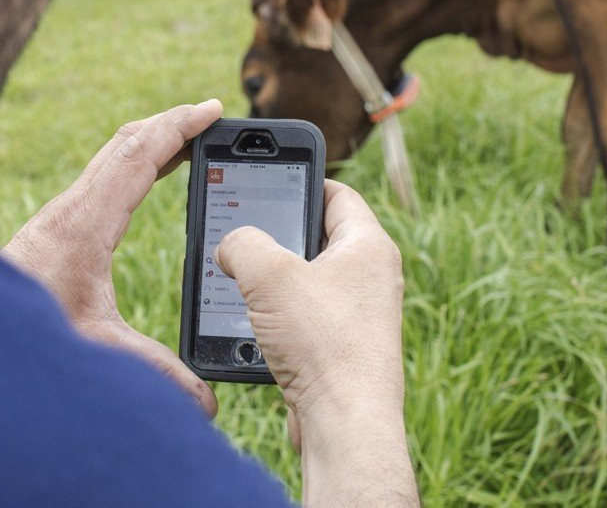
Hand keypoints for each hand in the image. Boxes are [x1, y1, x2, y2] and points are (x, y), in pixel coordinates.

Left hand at [2, 101, 222, 416]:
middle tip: (211, 116)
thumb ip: (156, 374)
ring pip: (111, 158)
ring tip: (189, 141)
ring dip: (151, 142)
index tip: (213, 109)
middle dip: (171, 124)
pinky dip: (133, 164)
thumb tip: (206, 407)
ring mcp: (60, 216)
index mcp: (85, 222)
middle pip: (125, 143)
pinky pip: (102, 178)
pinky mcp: (55, 230)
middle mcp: (71, 209)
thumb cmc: (21, 339)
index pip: (138, 154)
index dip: (179, 127)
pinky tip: (146, 182)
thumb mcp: (97, 352)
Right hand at [217, 181, 417, 505]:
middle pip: (320, 237)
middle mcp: (373, 277)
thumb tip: (233, 246)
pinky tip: (254, 326)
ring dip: (276, 282)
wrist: (345, 424)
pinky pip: (308, 318)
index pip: (337, 193)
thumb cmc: (322, 344)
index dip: (301, 182)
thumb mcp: (269, 275)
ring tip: (244, 283)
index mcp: (368, 245)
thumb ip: (243, 244)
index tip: (269, 183)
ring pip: (311, 280)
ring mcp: (361, 314)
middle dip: (281, 236)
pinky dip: (281, 317)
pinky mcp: (345, 348)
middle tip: (246, 235)